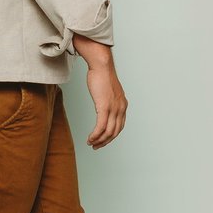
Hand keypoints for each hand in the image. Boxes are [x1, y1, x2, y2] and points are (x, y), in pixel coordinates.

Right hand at [72, 35, 127, 149]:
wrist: (101, 66)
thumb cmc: (102, 75)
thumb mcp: (108, 90)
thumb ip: (108, 99)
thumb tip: (103, 103)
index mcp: (123, 105)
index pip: (119, 127)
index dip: (111, 136)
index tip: (102, 140)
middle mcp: (121, 109)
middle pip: (115, 132)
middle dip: (105, 142)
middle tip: (96, 146)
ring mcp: (113, 109)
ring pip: (108, 132)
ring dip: (99, 140)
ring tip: (91, 143)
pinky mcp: (104, 107)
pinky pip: (100, 127)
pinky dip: (95, 135)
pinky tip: (90, 138)